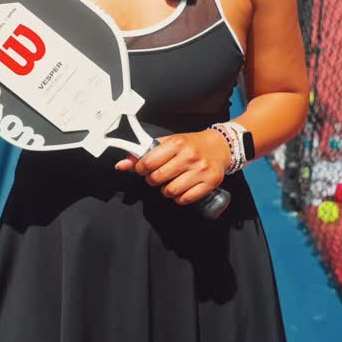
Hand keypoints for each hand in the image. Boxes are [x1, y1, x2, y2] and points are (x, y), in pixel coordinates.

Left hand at [115, 129, 232, 205]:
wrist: (220, 146)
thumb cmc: (191, 145)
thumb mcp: (168, 143)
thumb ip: (144, 153)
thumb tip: (121, 165)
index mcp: (177, 143)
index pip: (148, 163)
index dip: (141, 169)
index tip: (144, 169)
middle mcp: (189, 156)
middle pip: (157, 179)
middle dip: (152, 180)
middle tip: (157, 176)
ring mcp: (201, 170)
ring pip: (170, 191)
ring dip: (166, 190)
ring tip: (170, 183)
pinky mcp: (210, 182)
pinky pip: (185, 199)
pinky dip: (179, 198)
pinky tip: (182, 189)